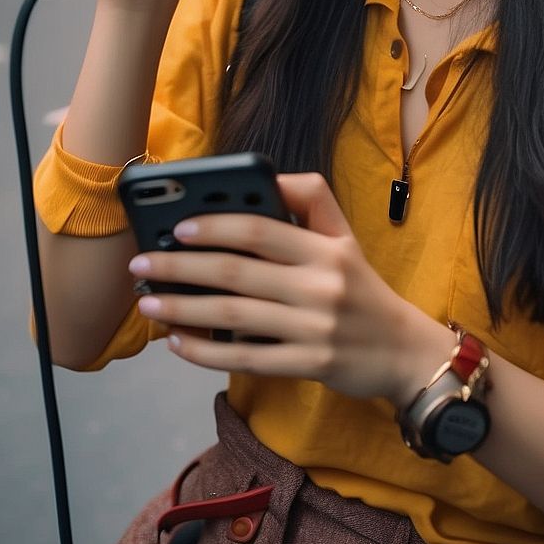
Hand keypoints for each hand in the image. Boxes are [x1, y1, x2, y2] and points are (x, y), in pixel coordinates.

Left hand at [128, 173, 450, 404]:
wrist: (403, 350)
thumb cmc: (361, 287)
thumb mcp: (345, 237)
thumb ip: (309, 201)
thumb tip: (264, 177)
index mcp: (327, 249)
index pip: (261, 229)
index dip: (215, 225)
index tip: (176, 227)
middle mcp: (321, 286)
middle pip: (237, 272)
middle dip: (181, 267)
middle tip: (141, 265)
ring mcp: (314, 329)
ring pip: (234, 316)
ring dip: (182, 310)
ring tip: (147, 303)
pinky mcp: (308, 366)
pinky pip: (246, 358)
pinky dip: (206, 352)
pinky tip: (177, 343)